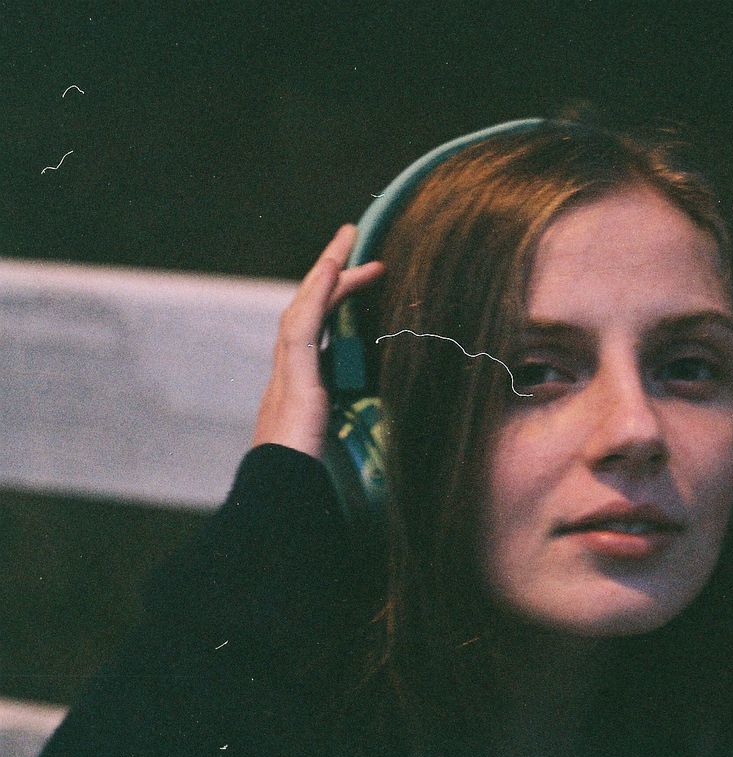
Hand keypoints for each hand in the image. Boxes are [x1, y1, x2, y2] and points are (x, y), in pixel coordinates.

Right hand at [251, 224, 384, 458]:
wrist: (286, 496)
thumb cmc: (315, 477)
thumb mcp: (348, 441)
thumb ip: (363, 420)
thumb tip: (397, 414)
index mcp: (303, 384)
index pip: (320, 326)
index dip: (337, 295)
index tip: (362, 271)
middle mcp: (290, 372)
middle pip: (309, 306)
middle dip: (330, 270)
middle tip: (352, 235)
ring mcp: (288, 374)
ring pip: (303, 307)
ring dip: (325, 271)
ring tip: (347, 240)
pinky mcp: (293, 380)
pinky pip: (302, 328)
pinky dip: (315, 297)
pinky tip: (330, 271)